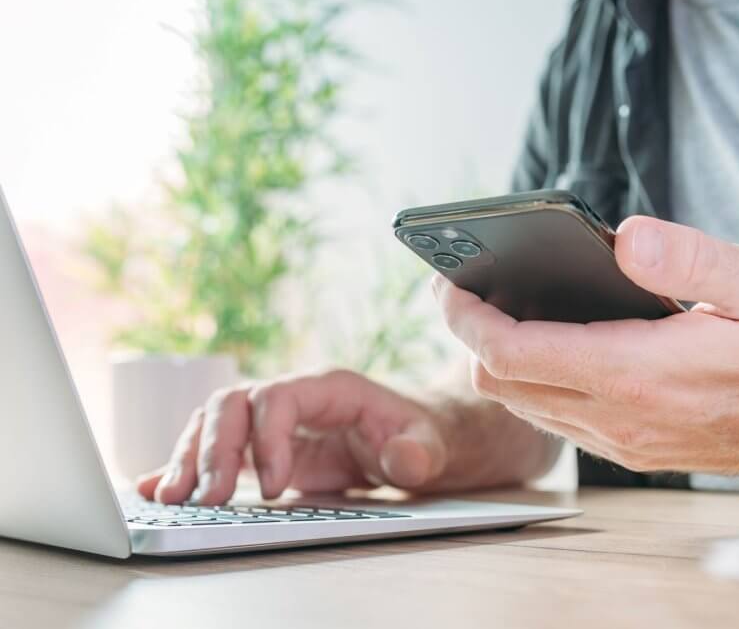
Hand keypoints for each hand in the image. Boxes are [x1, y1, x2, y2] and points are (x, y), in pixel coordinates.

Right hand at [136, 369, 551, 504]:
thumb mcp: (430, 444)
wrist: (421, 437)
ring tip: (171, 498)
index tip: (272, 487)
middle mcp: (293, 398)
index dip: (268, 439)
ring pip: (214, 423)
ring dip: (188, 457)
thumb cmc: (423, 435)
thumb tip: (403, 458)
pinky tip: (157, 486)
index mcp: (329, 388)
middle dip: (213, 450)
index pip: (278, 398)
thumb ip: (418, 451)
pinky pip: (216, 448)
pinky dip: (185, 464)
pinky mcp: (264, 449)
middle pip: (233, 405)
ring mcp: (273, 422)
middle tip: (205, 500)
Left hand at [434, 216, 738, 474]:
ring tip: (503, 311)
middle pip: (501, 384)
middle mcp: (621, 417)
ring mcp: (625, 440)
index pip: (513, 353)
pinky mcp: (635, 449)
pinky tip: (554, 347)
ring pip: (524, 407)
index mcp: (639, 372)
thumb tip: (622, 236)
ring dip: (500, 362)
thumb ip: (686, 258)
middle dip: (470, 337)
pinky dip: (536, 384)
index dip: (466, 318)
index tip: (449, 282)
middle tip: (469, 290)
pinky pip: (559, 421)